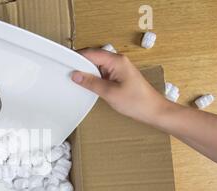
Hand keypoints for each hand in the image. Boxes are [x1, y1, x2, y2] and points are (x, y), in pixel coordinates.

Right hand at [72, 48, 216, 164]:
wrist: (153, 111)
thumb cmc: (136, 102)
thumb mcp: (109, 93)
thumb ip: (91, 82)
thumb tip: (75, 75)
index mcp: (116, 61)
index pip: (91, 53)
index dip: (76, 56)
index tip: (63, 62)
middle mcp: (118, 61)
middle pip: (93, 57)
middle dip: (79, 63)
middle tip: (66, 72)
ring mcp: (119, 69)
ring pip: (97, 65)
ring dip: (86, 71)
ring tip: (74, 79)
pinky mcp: (119, 76)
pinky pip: (102, 72)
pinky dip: (93, 77)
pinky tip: (87, 85)